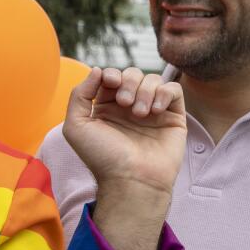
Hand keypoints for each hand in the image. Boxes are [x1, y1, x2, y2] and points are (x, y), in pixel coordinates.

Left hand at [60, 67, 186, 198]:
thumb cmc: (102, 157)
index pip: (111, 77)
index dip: (111, 74)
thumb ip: (79, 95)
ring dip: (145, 90)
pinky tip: (156, 110)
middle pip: (132, 74)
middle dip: (128, 81)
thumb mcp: (77, 127)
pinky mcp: (173, 117)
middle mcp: (130, 108)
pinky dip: (164, 93)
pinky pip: (173, 90)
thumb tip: (97, 70)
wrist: (131, 180)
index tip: (110, 82)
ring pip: (152, 80)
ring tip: (140, 114)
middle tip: (125, 103)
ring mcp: (153, 112)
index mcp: (107, 108)